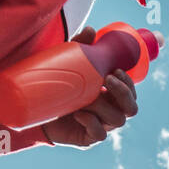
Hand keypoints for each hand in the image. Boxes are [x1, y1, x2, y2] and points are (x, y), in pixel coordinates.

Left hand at [41, 30, 138, 145]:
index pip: (131, 93)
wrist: (37, 110)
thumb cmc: (59, 85)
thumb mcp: (69, 63)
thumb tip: (91, 31)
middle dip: (123, 93)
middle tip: (106, 79)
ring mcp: (101, 125)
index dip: (129, 83)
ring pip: (117, 120)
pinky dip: (92, 123)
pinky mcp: (88, 138)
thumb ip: (81, 47)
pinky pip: (99, 134)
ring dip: (104, 106)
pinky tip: (79, 114)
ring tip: (87, 97)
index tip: (115, 70)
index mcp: (111, 96)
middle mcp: (109, 111)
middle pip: (131, 108)